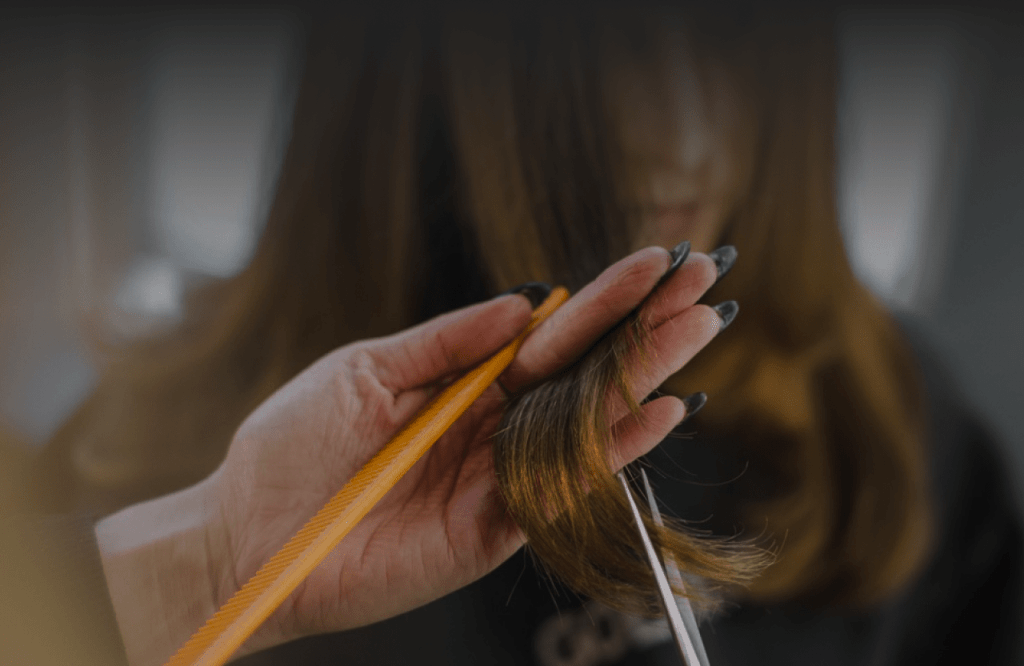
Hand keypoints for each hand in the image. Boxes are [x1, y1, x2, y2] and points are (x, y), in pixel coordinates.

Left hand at [96, 245, 724, 664]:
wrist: (250, 534)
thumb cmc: (289, 447)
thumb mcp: (363, 368)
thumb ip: (447, 339)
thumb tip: (522, 302)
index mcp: (463, 379)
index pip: (549, 332)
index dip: (602, 297)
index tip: (654, 261)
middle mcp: (492, 423)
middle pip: (584, 370)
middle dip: (644, 326)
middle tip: (703, 283)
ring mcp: (500, 473)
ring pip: (587, 420)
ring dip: (646, 375)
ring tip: (698, 330)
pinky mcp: (496, 527)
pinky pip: (563, 484)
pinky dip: (614, 450)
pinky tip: (658, 411)